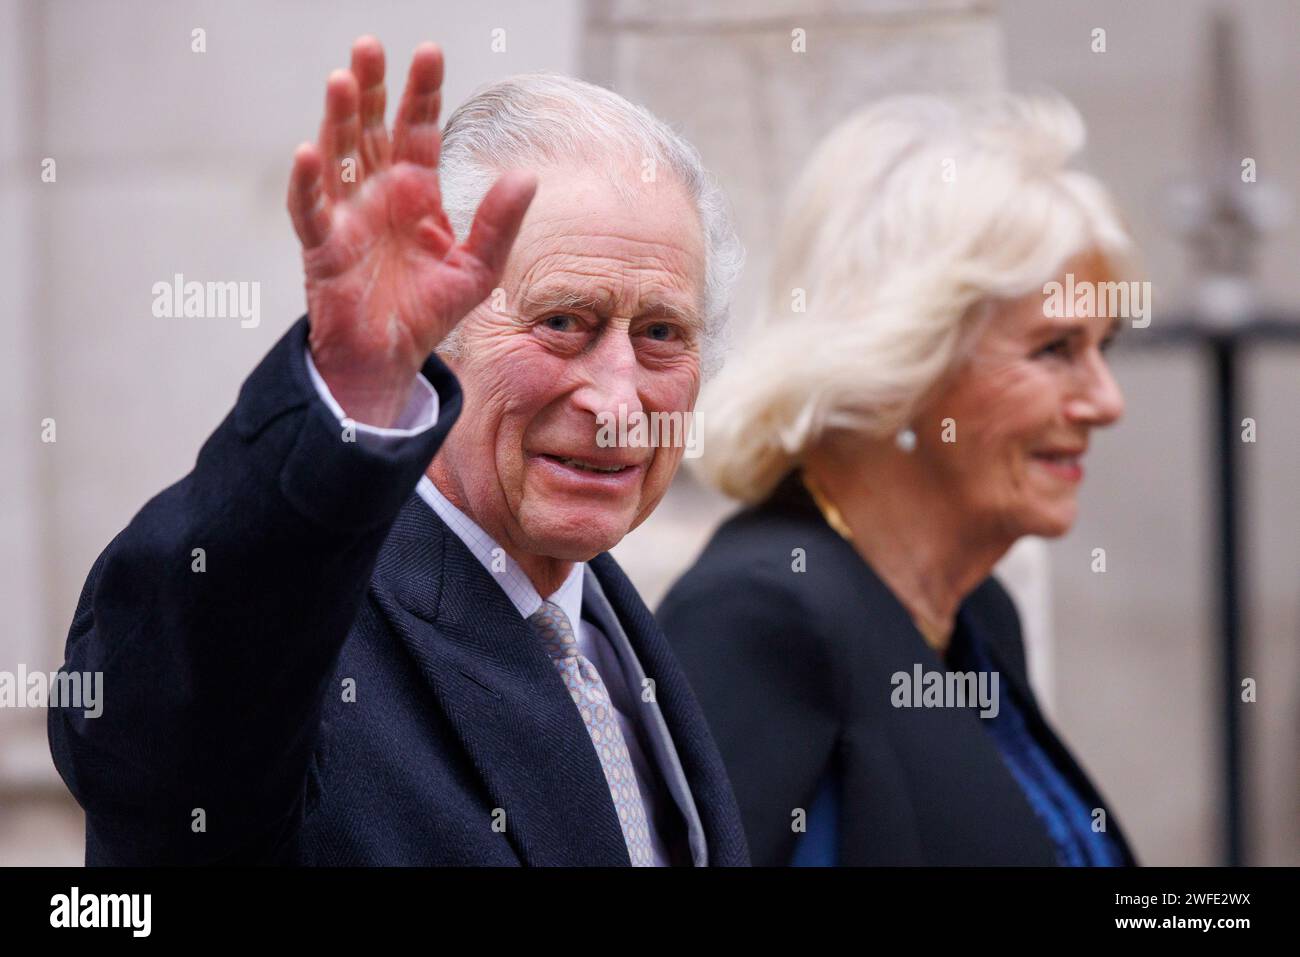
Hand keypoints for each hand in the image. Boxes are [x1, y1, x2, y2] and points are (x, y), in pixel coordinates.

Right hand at [287, 36, 536, 426]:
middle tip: (369, 45)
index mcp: (416, 191)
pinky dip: (307, 182)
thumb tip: (526, 176)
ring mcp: (346, 215)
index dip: (422, 93)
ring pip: (338, 156)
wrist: (391, 357)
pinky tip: (308, 152)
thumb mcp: (478, 268)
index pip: (418, 130)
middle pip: (371, 128)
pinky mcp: (322, 247)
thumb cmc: (429, 310)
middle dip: (371, 88)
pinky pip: (310, 209)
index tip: (429, 52)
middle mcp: (378, 192)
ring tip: (343, 79)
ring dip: (338, 119)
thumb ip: (498, 223)